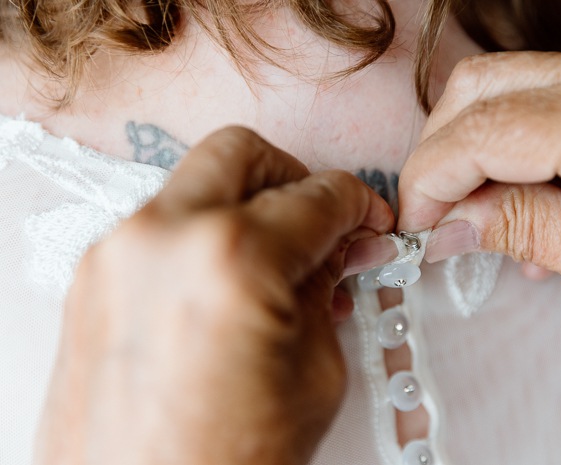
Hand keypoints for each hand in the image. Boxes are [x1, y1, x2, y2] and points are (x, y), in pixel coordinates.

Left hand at [34, 127, 393, 464]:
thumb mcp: (312, 376)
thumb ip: (325, 291)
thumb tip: (337, 248)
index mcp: (231, 260)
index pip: (317, 196)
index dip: (357, 206)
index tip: (367, 221)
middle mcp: (161, 240)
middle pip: (243, 153)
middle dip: (294, 179)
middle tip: (321, 222)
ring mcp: (116, 256)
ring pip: (197, 184)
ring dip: (247, 207)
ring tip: (280, 260)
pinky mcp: (92, 280)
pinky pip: (162, 226)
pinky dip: (205, 235)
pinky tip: (233, 281)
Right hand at [398, 38, 560, 331]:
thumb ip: (524, 232)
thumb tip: (448, 225)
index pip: (481, 131)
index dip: (429, 179)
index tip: (415, 225)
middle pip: (479, 87)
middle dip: (439, 154)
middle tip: (435, 217)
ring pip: (500, 81)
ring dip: (468, 144)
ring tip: (474, 210)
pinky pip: (537, 94)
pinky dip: (506, 141)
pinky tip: (516, 193)